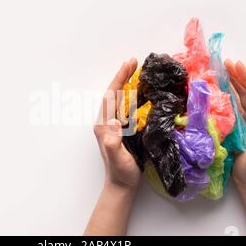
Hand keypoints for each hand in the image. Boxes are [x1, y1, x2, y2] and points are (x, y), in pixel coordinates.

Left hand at [85, 58, 140, 235]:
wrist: (121, 185)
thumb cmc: (120, 172)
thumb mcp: (117, 158)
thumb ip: (112, 142)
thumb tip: (114, 121)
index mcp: (104, 125)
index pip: (110, 96)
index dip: (119, 79)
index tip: (129, 64)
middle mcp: (106, 122)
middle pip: (114, 93)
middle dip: (123, 76)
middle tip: (134, 61)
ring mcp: (113, 125)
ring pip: (119, 99)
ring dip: (127, 83)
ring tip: (137, 70)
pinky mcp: (121, 129)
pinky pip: (126, 107)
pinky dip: (132, 95)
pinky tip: (141, 91)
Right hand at [225, 60, 245, 187]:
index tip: (237, 65)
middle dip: (238, 75)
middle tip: (225, 61)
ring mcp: (244, 119)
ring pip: (238, 95)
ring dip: (230, 81)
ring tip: (219, 69)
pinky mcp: (235, 124)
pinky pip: (230, 105)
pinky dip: (223, 94)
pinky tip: (215, 88)